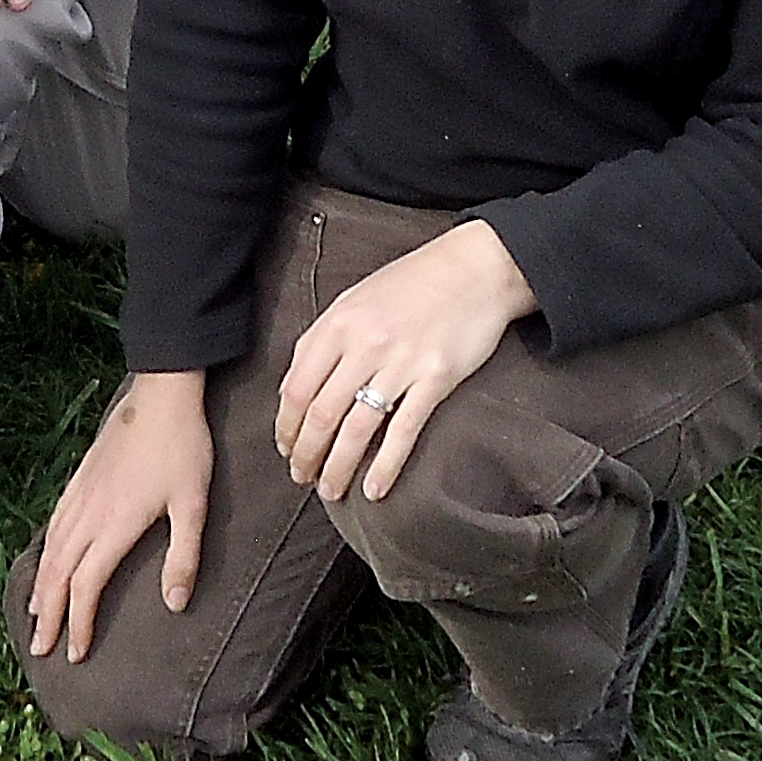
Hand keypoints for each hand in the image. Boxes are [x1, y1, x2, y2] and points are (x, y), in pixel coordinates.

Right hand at [24, 371, 211, 665]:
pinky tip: (45, 558)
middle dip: (48, 614)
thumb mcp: (193, 504)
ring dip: (40, 585)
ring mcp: (80, 493)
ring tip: (35, 614)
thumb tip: (175, 605)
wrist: (161, 393)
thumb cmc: (183, 448)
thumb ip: (183, 556)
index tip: (76, 653)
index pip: (86, 586)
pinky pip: (53, 524)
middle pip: (58, 573)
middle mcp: (89, 513)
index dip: (79, 622)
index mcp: (115, 524)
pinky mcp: (80, 478)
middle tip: (40, 648)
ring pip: (50, 548)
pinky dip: (44, 551)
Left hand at [274, 223, 538, 506]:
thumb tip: (299, 387)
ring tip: (330, 491)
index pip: (297, 387)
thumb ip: (327, 338)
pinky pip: (402, 432)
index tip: (286, 448)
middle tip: (301, 477)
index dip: (286, 426)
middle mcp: (363, 344)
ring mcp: (400, 363)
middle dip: (306, 453)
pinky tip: (374, 489)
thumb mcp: (358, 299)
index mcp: (338, 323)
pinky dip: (384, 466)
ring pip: (355, 429)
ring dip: (337, 467)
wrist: (475, 269)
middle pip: (321, 414)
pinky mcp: (435, 379)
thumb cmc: (414, 283)